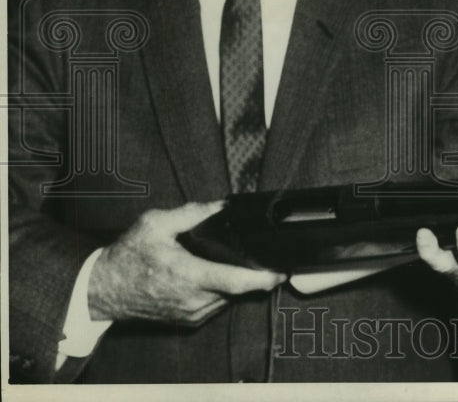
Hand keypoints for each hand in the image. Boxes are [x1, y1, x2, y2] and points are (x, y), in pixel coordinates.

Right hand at [88, 201, 286, 324]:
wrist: (104, 290)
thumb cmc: (128, 256)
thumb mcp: (155, 223)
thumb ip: (191, 213)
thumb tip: (222, 206)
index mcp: (187, 275)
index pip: (235, 281)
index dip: (263, 278)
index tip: (282, 270)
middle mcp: (193, 299)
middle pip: (238, 288)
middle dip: (254, 273)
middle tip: (264, 254)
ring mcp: (192, 314)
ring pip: (229, 298)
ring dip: (237, 281)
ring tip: (237, 260)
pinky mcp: (190, 321)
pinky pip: (218, 305)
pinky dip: (223, 290)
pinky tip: (218, 273)